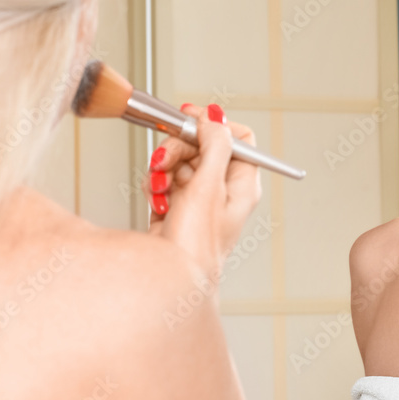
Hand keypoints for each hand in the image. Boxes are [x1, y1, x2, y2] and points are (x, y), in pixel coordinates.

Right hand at [143, 103, 261, 280]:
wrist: (171, 280)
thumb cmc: (196, 247)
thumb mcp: (208, 188)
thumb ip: (215, 147)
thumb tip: (215, 118)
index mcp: (242, 184)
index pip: (238, 138)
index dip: (214, 125)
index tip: (190, 118)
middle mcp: (223, 190)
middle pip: (202, 146)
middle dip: (178, 149)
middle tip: (164, 160)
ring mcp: (200, 199)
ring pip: (180, 161)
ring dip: (163, 169)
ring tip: (160, 189)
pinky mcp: (177, 207)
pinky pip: (165, 181)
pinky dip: (156, 187)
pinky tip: (157, 202)